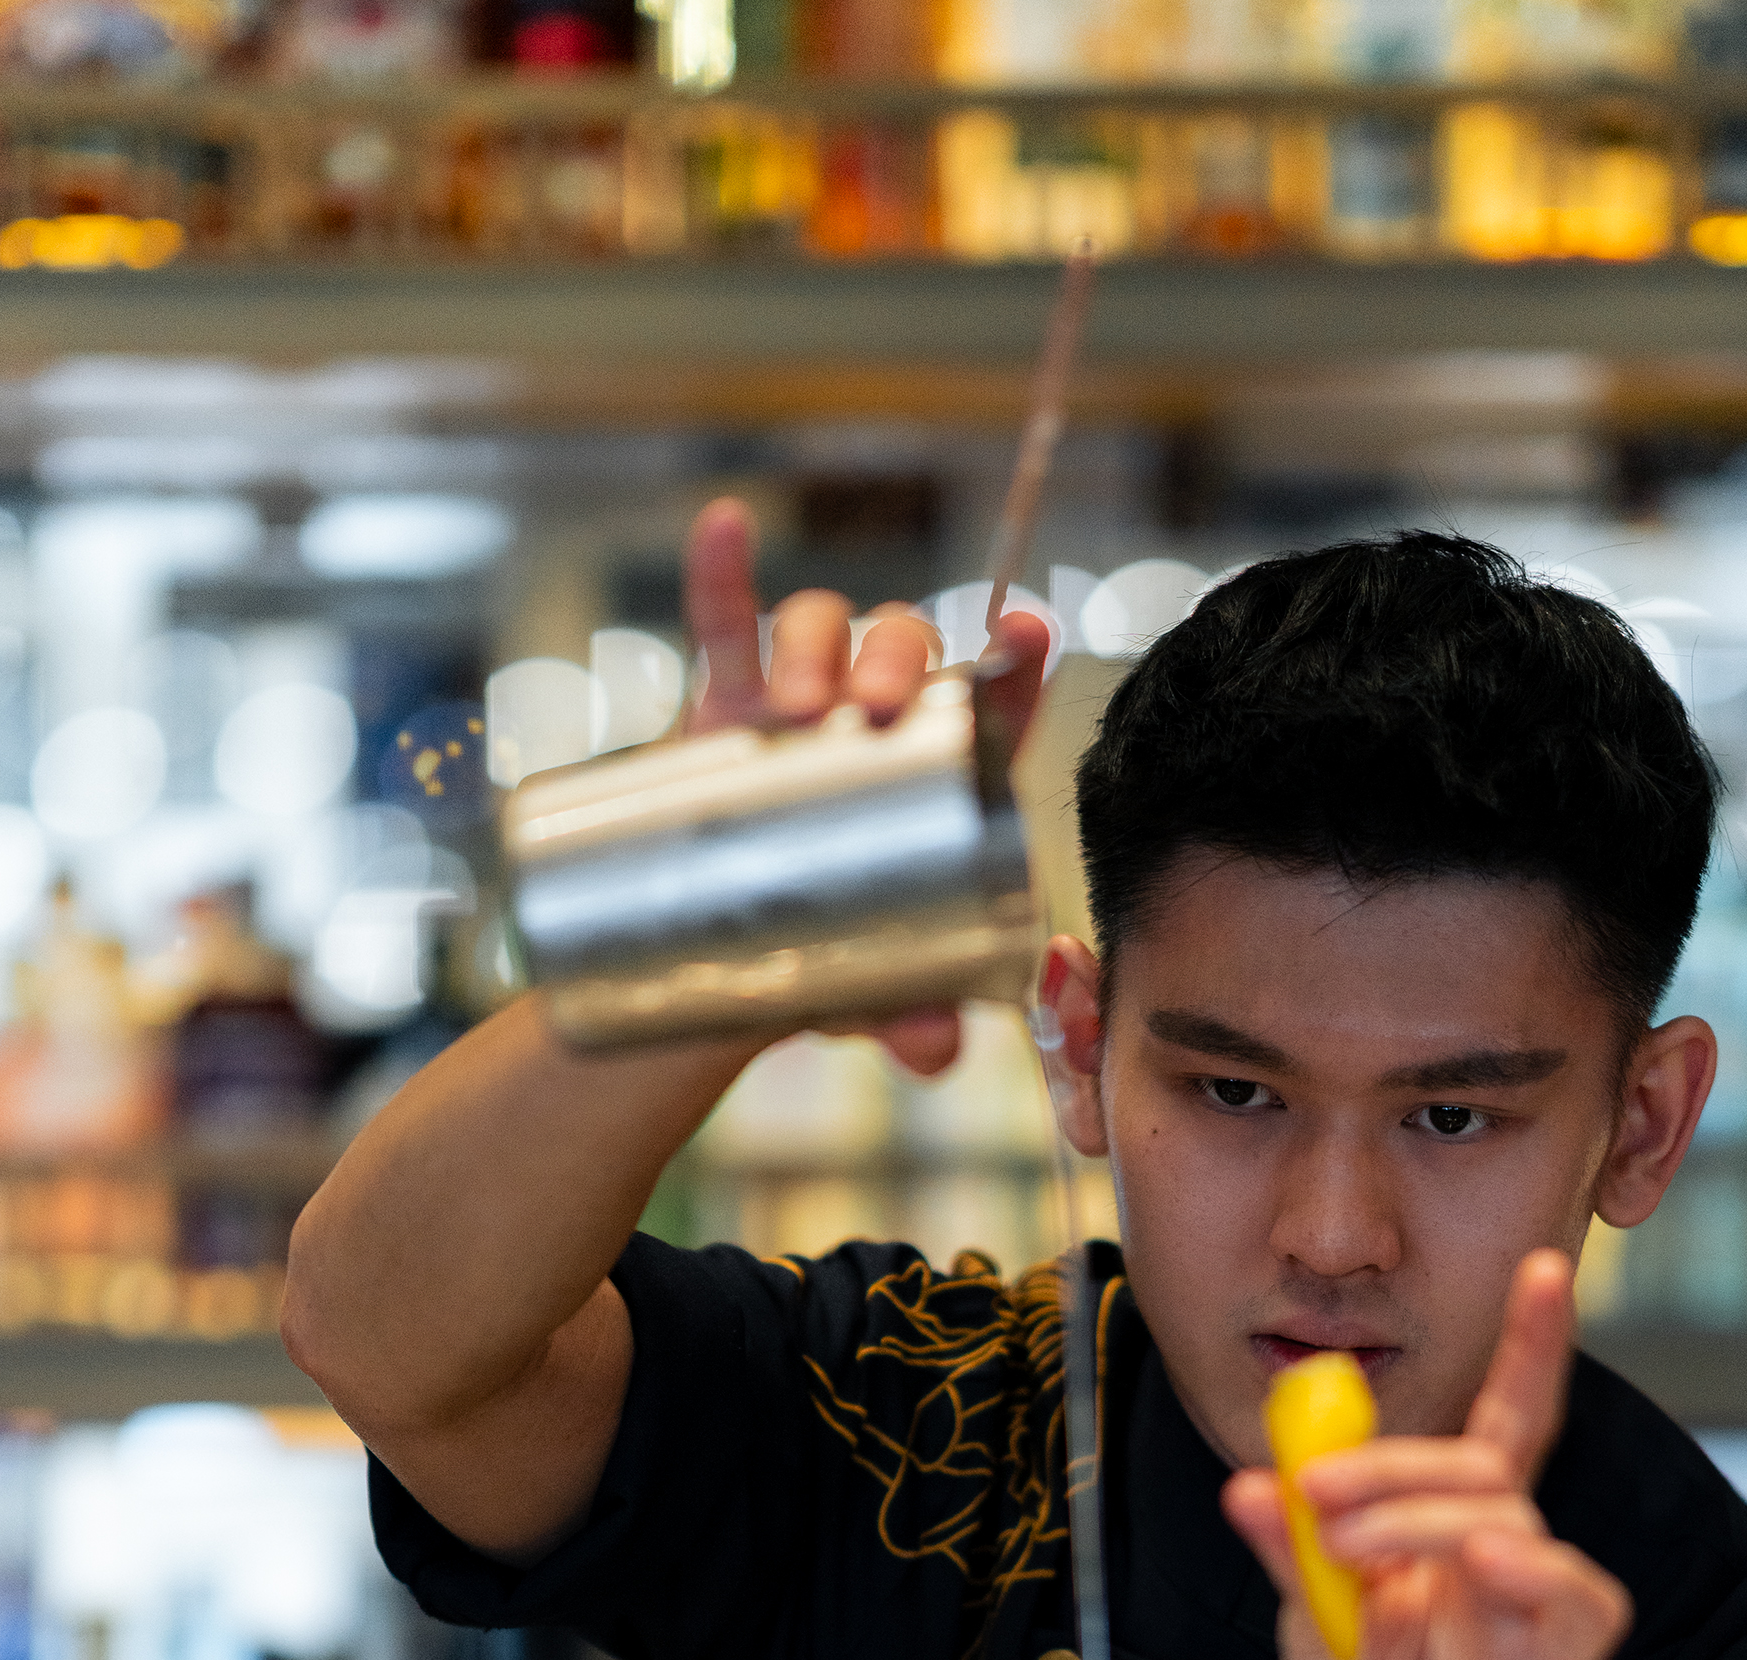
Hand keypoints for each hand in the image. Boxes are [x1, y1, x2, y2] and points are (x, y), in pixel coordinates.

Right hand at [681, 497, 1050, 1076]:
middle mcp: (875, 721)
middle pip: (903, 651)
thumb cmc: (827, 965)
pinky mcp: (722, 705)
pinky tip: (725, 525)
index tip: (1027, 637)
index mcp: (937, 774)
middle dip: (899, 658)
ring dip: (817, 641)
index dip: (1014, 662)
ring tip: (800, 702)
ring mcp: (798, 705)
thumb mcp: (873, 989)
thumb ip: (910, 1012)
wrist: (720, 967)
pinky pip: (721, 624)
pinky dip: (720, 573)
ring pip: (819, 631)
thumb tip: (939, 1048)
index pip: (991, 702)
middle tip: (883, 704)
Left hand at [1220, 1250, 1631, 1659]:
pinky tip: (1477, 1566)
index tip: (1545, 1267)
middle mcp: (1498, 1565)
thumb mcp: (1307, 1634)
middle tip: (1313, 1491)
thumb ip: (1294, 1558)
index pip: (1499, 1429)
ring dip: (1422, 1516)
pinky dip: (1530, 1570)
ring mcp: (1530, 1615)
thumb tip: (1251, 1485)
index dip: (1527, 1351)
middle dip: (1394, 1462)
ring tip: (1346, 1550)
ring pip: (1508, 1517)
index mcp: (1444, 1542)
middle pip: (1481, 1465)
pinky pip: (1576, 1599)